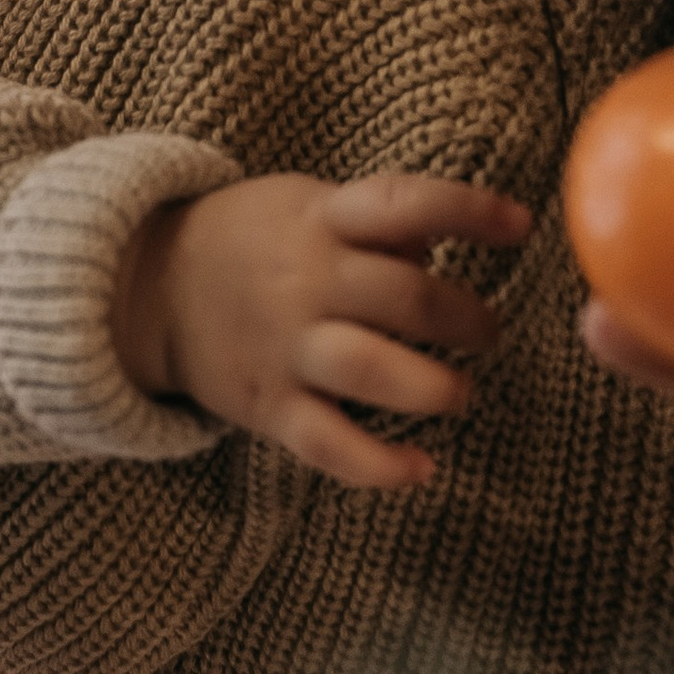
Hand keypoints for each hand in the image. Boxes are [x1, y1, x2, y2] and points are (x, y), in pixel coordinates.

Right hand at [113, 172, 533, 486]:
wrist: (152, 286)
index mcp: (321, 221)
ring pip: (373, 371)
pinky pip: (329, 445)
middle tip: (486, 332)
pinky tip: (419, 469)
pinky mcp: (269, 405)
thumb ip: (376, 223)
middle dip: (469, 320)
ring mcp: (285, 347)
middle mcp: (307, 282)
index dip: (468, 212)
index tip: (522, 227)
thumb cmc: (252, 241)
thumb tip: (448, 242)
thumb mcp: (306, 205)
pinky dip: (379, 467)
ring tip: (458, 393)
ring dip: (435, 388)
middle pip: (408, 298)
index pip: (405, 204)